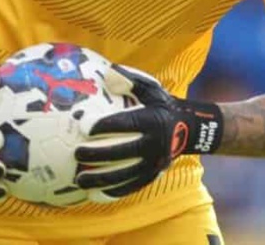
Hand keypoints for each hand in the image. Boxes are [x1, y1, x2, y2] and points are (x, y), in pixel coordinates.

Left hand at [74, 65, 222, 199]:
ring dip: (100, 178)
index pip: (127, 124)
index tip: (85, 127)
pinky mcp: (152, 176)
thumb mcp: (152, 89)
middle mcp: (154, 144)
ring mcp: (154, 163)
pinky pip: (131, 186)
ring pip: (124, 174)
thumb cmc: (162, 106)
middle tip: (76, 153)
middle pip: (123, 152)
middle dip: (97, 154)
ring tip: (79, 179)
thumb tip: (109, 71)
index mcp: (153, 121)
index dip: (105, 125)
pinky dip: (113, 191)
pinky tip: (94, 193)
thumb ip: (131, 80)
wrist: (187, 129)